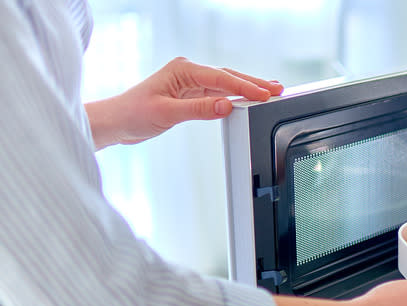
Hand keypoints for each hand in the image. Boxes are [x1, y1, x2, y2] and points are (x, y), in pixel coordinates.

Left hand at [85, 57, 283, 148]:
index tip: (263, 94)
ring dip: (247, 89)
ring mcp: (191, 82)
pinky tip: (248, 99)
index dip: (244, 87)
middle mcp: (189, 72)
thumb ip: (198, 109)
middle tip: (276, 89)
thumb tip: (225, 106)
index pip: (221, 77)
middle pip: (228, 76)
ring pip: (226, 84)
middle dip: (253, 83)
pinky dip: (235, 96)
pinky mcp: (191, 94)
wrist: (116, 122)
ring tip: (270, 92)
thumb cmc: (133, 114)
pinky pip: (218, 93)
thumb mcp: (166, 112)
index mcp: (182, 69)